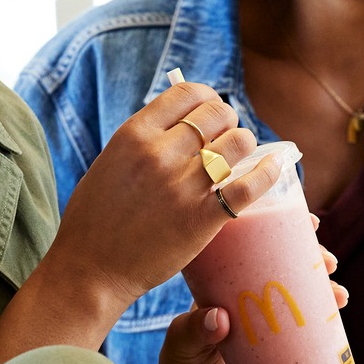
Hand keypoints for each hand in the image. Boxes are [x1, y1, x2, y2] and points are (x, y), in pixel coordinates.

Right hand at [44, 81, 281, 321]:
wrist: (90, 271)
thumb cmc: (95, 220)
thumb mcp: (110, 163)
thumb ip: (142, 142)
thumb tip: (178, 124)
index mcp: (133, 134)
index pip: (187, 92)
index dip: (207, 98)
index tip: (210, 113)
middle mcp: (159, 154)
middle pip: (218, 113)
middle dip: (228, 122)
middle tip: (225, 140)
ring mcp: (182, 186)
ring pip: (239, 142)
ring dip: (245, 146)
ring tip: (239, 160)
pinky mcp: (201, 219)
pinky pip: (249, 186)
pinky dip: (267, 173)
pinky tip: (273, 168)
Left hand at [150, 245, 349, 363]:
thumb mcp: (182, 346)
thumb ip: (196, 331)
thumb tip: (220, 317)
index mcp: (223, 292)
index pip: (254, 254)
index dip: (279, 235)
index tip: (306, 225)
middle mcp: (247, 307)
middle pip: (284, 275)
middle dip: (311, 263)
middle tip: (329, 263)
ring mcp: (264, 333)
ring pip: (299, 304)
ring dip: (323, 295)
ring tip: (340, 296)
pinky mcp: (277, 361)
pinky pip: (306, 340)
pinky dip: (325, 332)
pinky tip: (340, 326)